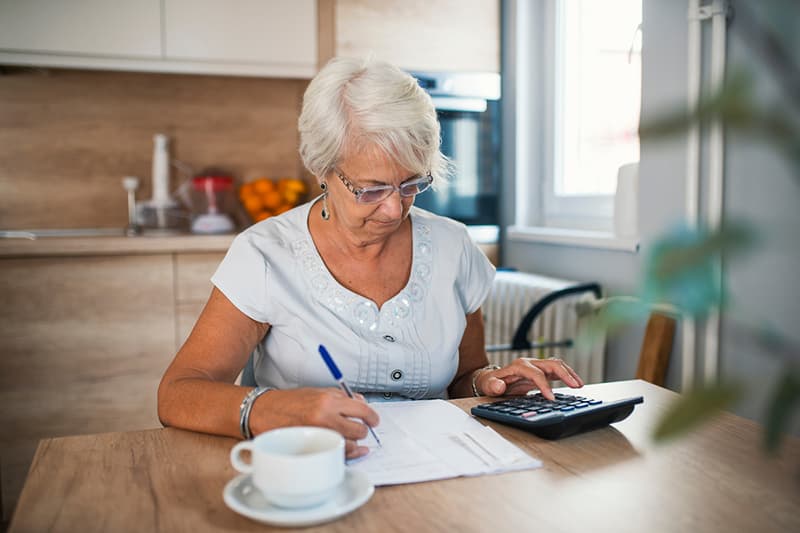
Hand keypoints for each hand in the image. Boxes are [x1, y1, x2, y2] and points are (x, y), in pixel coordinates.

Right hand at [249, 387, 379, 459]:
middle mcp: (324, 418)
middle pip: (358, 430)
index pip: (361, 409)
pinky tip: (353, 449)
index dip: (372, 416)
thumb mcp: (318, 392)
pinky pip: (338, 454)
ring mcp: (318, 435)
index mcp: (327, 401)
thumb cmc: (291, 401)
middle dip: (363, 430)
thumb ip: (342, 397)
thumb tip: (362, 404)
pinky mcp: (312, 448)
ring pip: (350, 445)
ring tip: (352, 437)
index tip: (374, 420)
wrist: (265, 412)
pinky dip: (348, 453)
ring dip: (355, 442)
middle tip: (362, 428)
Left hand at [475, 358, 583, 399]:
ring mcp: (537, 367)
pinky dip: (567, 375)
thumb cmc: (491, 383)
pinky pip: (557, 371)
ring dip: (569, 373)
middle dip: (565, 374)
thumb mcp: (487, 385)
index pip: (536, 374)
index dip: (544, 385)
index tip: (551, 398)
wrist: (492, 380)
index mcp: (519, 366)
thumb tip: (499, 386)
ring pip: (557, 365)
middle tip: (576, 386)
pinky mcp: (542, 372)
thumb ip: (493, 385)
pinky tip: (575, 383)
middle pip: (551, 364)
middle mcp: (530, 364)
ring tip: (579, 385)